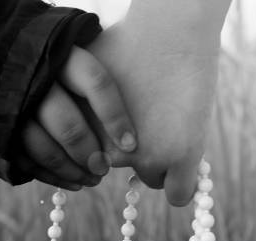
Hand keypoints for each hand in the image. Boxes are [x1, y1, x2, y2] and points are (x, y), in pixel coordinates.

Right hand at [15, 46, 136, 190]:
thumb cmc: (46, 60)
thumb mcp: (67, 53)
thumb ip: (90, 79)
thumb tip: (122, 128)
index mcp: (58, 54)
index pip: (95, 83)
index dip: (115, 116)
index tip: (130, 144)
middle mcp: (33, 79)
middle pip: (67, 123)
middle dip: (89, 152)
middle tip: (103, 169)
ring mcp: (12, 106)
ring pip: (43, 147)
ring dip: (70, 170)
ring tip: (90, 180)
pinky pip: (25, 160)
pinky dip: (50, 176)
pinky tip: (71, 183)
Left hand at [87, 0, 231, 204]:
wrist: (169, 30)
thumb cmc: (126, 46)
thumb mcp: (84, 81)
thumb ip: (78, 113)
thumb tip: (71, 127)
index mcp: (82, 134)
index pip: (85, 162)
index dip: (99, 146)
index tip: (113, 133)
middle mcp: (105, 150)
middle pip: (117, 170)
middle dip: (129, 153)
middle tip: (147, 121)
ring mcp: (143, 156)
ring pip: (149, 178)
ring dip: (158, 160)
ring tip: (170, 124)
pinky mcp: (177, 156)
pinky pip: (178, 195)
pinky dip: (180, 187)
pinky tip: (184, 167)